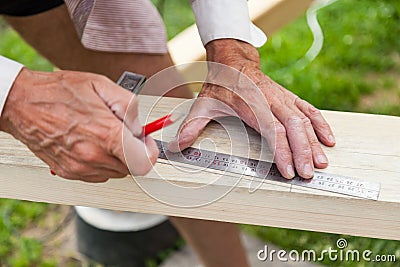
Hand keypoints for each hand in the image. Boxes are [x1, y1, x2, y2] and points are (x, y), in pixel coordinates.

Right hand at [0, 69, 158, 181]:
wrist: (22, 103)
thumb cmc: (59, 92)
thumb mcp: (102, 86)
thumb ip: (130, 107)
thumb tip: (142, 126)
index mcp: (106, 134)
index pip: (144, 162)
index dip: (150, 152)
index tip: (146, 142)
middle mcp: (93, 156)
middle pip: (132, 167)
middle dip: (133, 151)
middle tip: (122, 132)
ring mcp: (80, 167)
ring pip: (116, 172)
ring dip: (116, 157)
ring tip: (102, 134)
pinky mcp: (70, 172)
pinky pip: (98, 174)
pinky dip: (101, 162)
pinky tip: (91, 143)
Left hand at [169, 39, 334, 178]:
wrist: (233, 63)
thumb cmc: (220, 86)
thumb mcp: (203, 104)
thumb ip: (192, 125)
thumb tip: (177, 146)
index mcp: (251, 103)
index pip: (272, 128)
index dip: (282, 150)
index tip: (288, 170)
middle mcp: (271, 100)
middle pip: (293, 126)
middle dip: (303, 151)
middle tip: (307, 174)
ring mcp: (283, 98)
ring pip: (304, 119)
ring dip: (314, 142)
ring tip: (321, 163)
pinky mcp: (289, 98)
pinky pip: (309, 110)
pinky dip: (321, 124)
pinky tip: (328, 139)